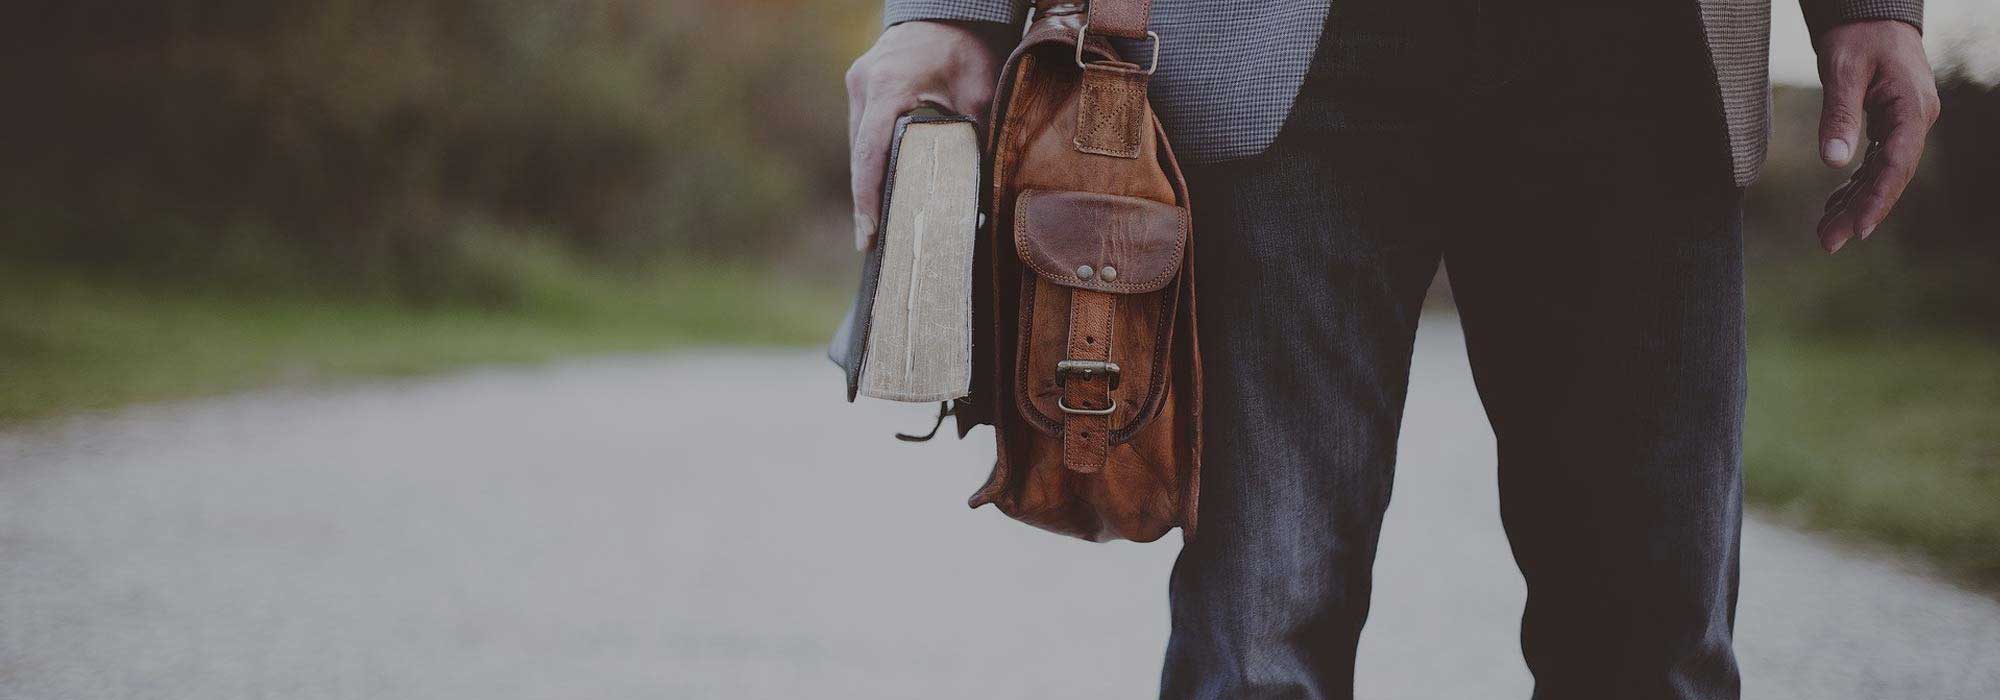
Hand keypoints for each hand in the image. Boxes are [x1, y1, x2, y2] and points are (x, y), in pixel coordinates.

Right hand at [845, 20, 1009, 249]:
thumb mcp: (980, 91)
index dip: (866, 198)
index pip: (870, 152)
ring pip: (859, 145)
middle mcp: (864, 84)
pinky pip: (863, 131)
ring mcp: (858, 84)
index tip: (867, 235)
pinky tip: (887, 187)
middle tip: (878, 243)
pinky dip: (875, 159)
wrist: (949, 10)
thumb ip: (973, 137)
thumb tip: (978, 192)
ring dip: (870, 180)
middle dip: (868, 199)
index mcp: (890, 85)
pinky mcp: (862, 86)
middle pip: (861, 155)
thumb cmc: (967, 48)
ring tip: (881, 225)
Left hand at [1814, 20, 1938, 252]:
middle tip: (1829, 243)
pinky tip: (1833, 209)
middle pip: (1890, 176)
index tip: (1860, 229)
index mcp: (1911, 108)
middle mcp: (1914, 121)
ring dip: (1854, 205)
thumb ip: (1839, 114)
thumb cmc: (1858, 37)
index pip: (1897, 163)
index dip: (1879, 199)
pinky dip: (1853, 186)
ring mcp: (1903, 126)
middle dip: (1861, 211)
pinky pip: (1873, 164)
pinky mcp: (1888, 127)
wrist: (1871, 16)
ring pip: (1880, 174)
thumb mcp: (1842, 70)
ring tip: (1825, 235)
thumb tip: (1833, 162)